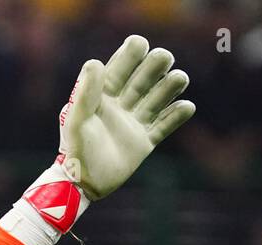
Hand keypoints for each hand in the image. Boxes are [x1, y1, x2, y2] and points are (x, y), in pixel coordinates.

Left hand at [58, 35, 194, 200]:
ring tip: (180, 79)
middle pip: (143, 79)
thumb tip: (94, 62)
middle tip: (165, 58)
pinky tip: (187, 106)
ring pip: (157, 99)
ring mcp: (133, 123)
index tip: (141, 44)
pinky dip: (176, 116)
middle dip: (155, 65)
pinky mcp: (144, 142)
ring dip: (170, 86)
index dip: (131, 54)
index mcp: (102, 95)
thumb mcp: (77, 120)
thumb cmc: (74, 150)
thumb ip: (86, 93)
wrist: (82, 184)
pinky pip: (164, 126)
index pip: (120, 67)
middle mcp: (120, 105)